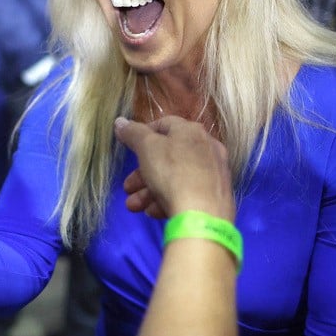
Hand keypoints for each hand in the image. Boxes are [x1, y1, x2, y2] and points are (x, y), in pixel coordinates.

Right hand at [114, 116, 234, 221]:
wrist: (202, 214)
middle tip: (127, 187)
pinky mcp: (215, 196)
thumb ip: (133, 133)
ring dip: (150, 190)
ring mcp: (214, 173)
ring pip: (175, 177)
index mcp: (191, 131)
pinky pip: (187, 192)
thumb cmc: (172, 172)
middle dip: (142, 173)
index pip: (164, 125)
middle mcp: (207, 148)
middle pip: (167, 156)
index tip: (130, 150)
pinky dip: (168, 200)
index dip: (143, 136)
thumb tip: (120, 121)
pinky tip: (154, 212)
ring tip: (134, 206)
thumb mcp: (147, 148)